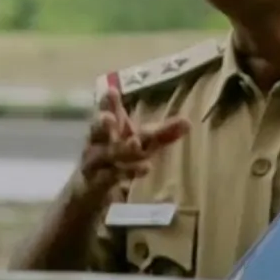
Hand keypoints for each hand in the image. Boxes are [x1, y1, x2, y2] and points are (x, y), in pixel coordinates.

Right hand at [70, 89, 188, 206]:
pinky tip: (144, 169)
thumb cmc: (120, 159)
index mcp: (109, 128)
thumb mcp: (143, 145)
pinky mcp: (96, 184)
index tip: (112, 90)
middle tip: (108, 117)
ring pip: (107, 155)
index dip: (109, 103)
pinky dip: (125, 174)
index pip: (109, 112)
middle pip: (100, 131)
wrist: (91, 190)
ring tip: (134, 143)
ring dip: (120, 149)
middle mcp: (98, 143)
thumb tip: (188, 122)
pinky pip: (109, 179)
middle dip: (104, 123)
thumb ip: (163, 135)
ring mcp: (94, 164)